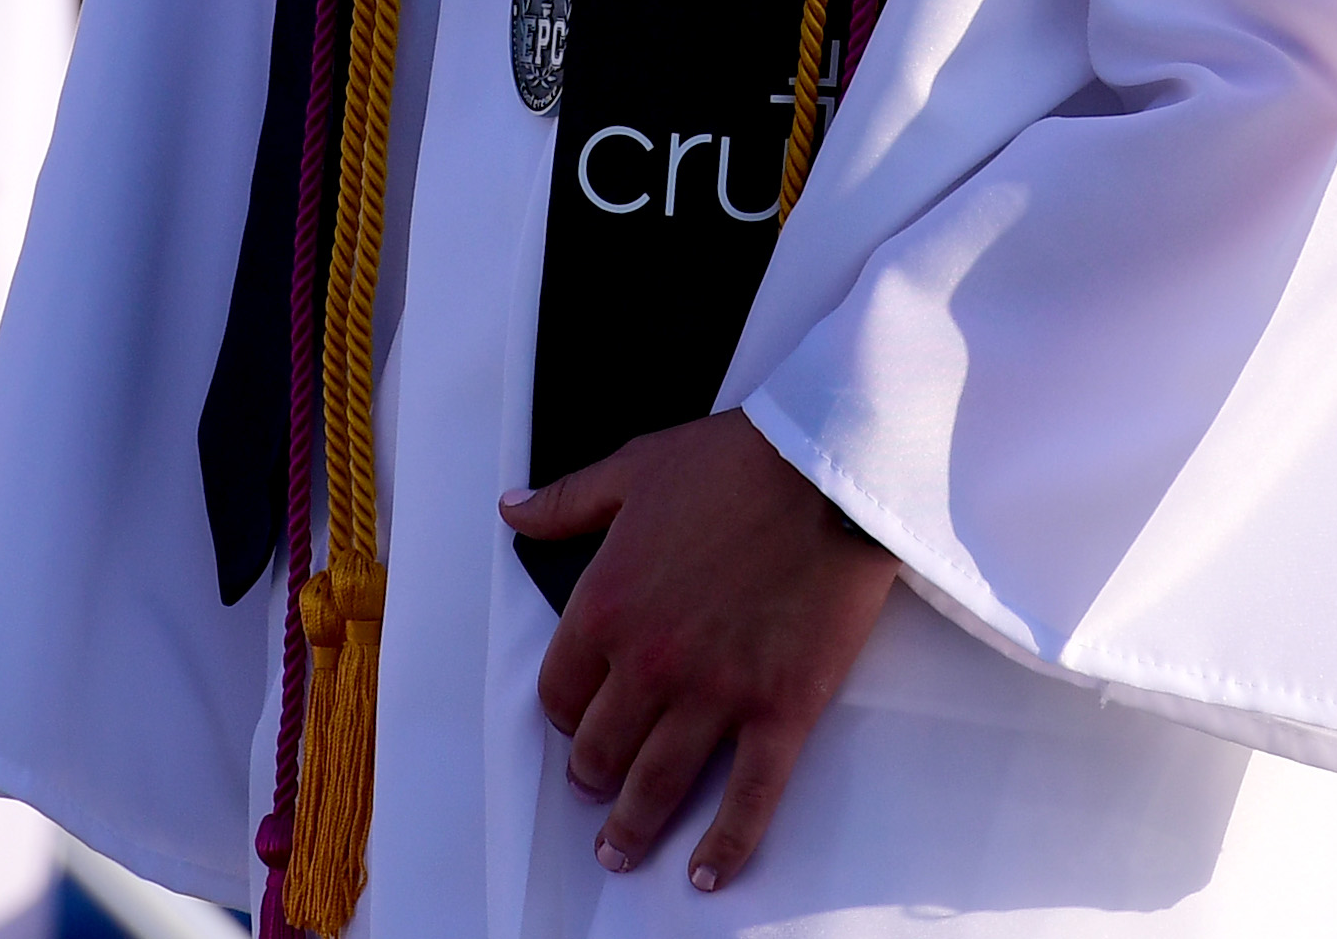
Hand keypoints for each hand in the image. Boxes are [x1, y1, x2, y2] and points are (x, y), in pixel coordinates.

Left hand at [500, 411, 895, 892]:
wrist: (824, 469)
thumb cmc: (731, 463)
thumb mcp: (631, 469)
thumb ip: (566, 502)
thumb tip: (511, 509)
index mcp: (606, 603)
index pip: (560, 690)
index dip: (563, 714)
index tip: (573, 723)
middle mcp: (649, 660)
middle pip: (602, 749)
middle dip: (592, 777)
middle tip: (594, 793)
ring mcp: (714, 694)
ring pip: (658, 784)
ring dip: (634, 827)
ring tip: (622, 853)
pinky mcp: (778, 712)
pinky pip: (747, 799)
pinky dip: (725, 846)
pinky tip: (707, 872)